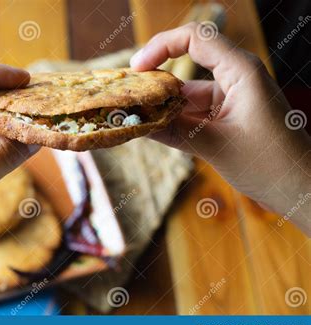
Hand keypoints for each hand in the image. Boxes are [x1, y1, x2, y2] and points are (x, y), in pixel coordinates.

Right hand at [131, 23, 309, 233]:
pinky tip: (154, 128)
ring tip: (134, 115)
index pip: (195, 38)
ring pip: (188, 91)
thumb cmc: (271, 165)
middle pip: (188, 63)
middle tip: (127, 94)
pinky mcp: (228, 115)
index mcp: (241, 72)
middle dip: (156, 77)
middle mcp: (236, 78)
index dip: (161, 47)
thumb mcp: (216, 147)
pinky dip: (175, 118)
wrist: (300, 188)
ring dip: (164, 103)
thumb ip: (174, 132)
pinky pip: (194, 110)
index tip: (136, 69)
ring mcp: (232, 97)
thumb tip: (136, 123)